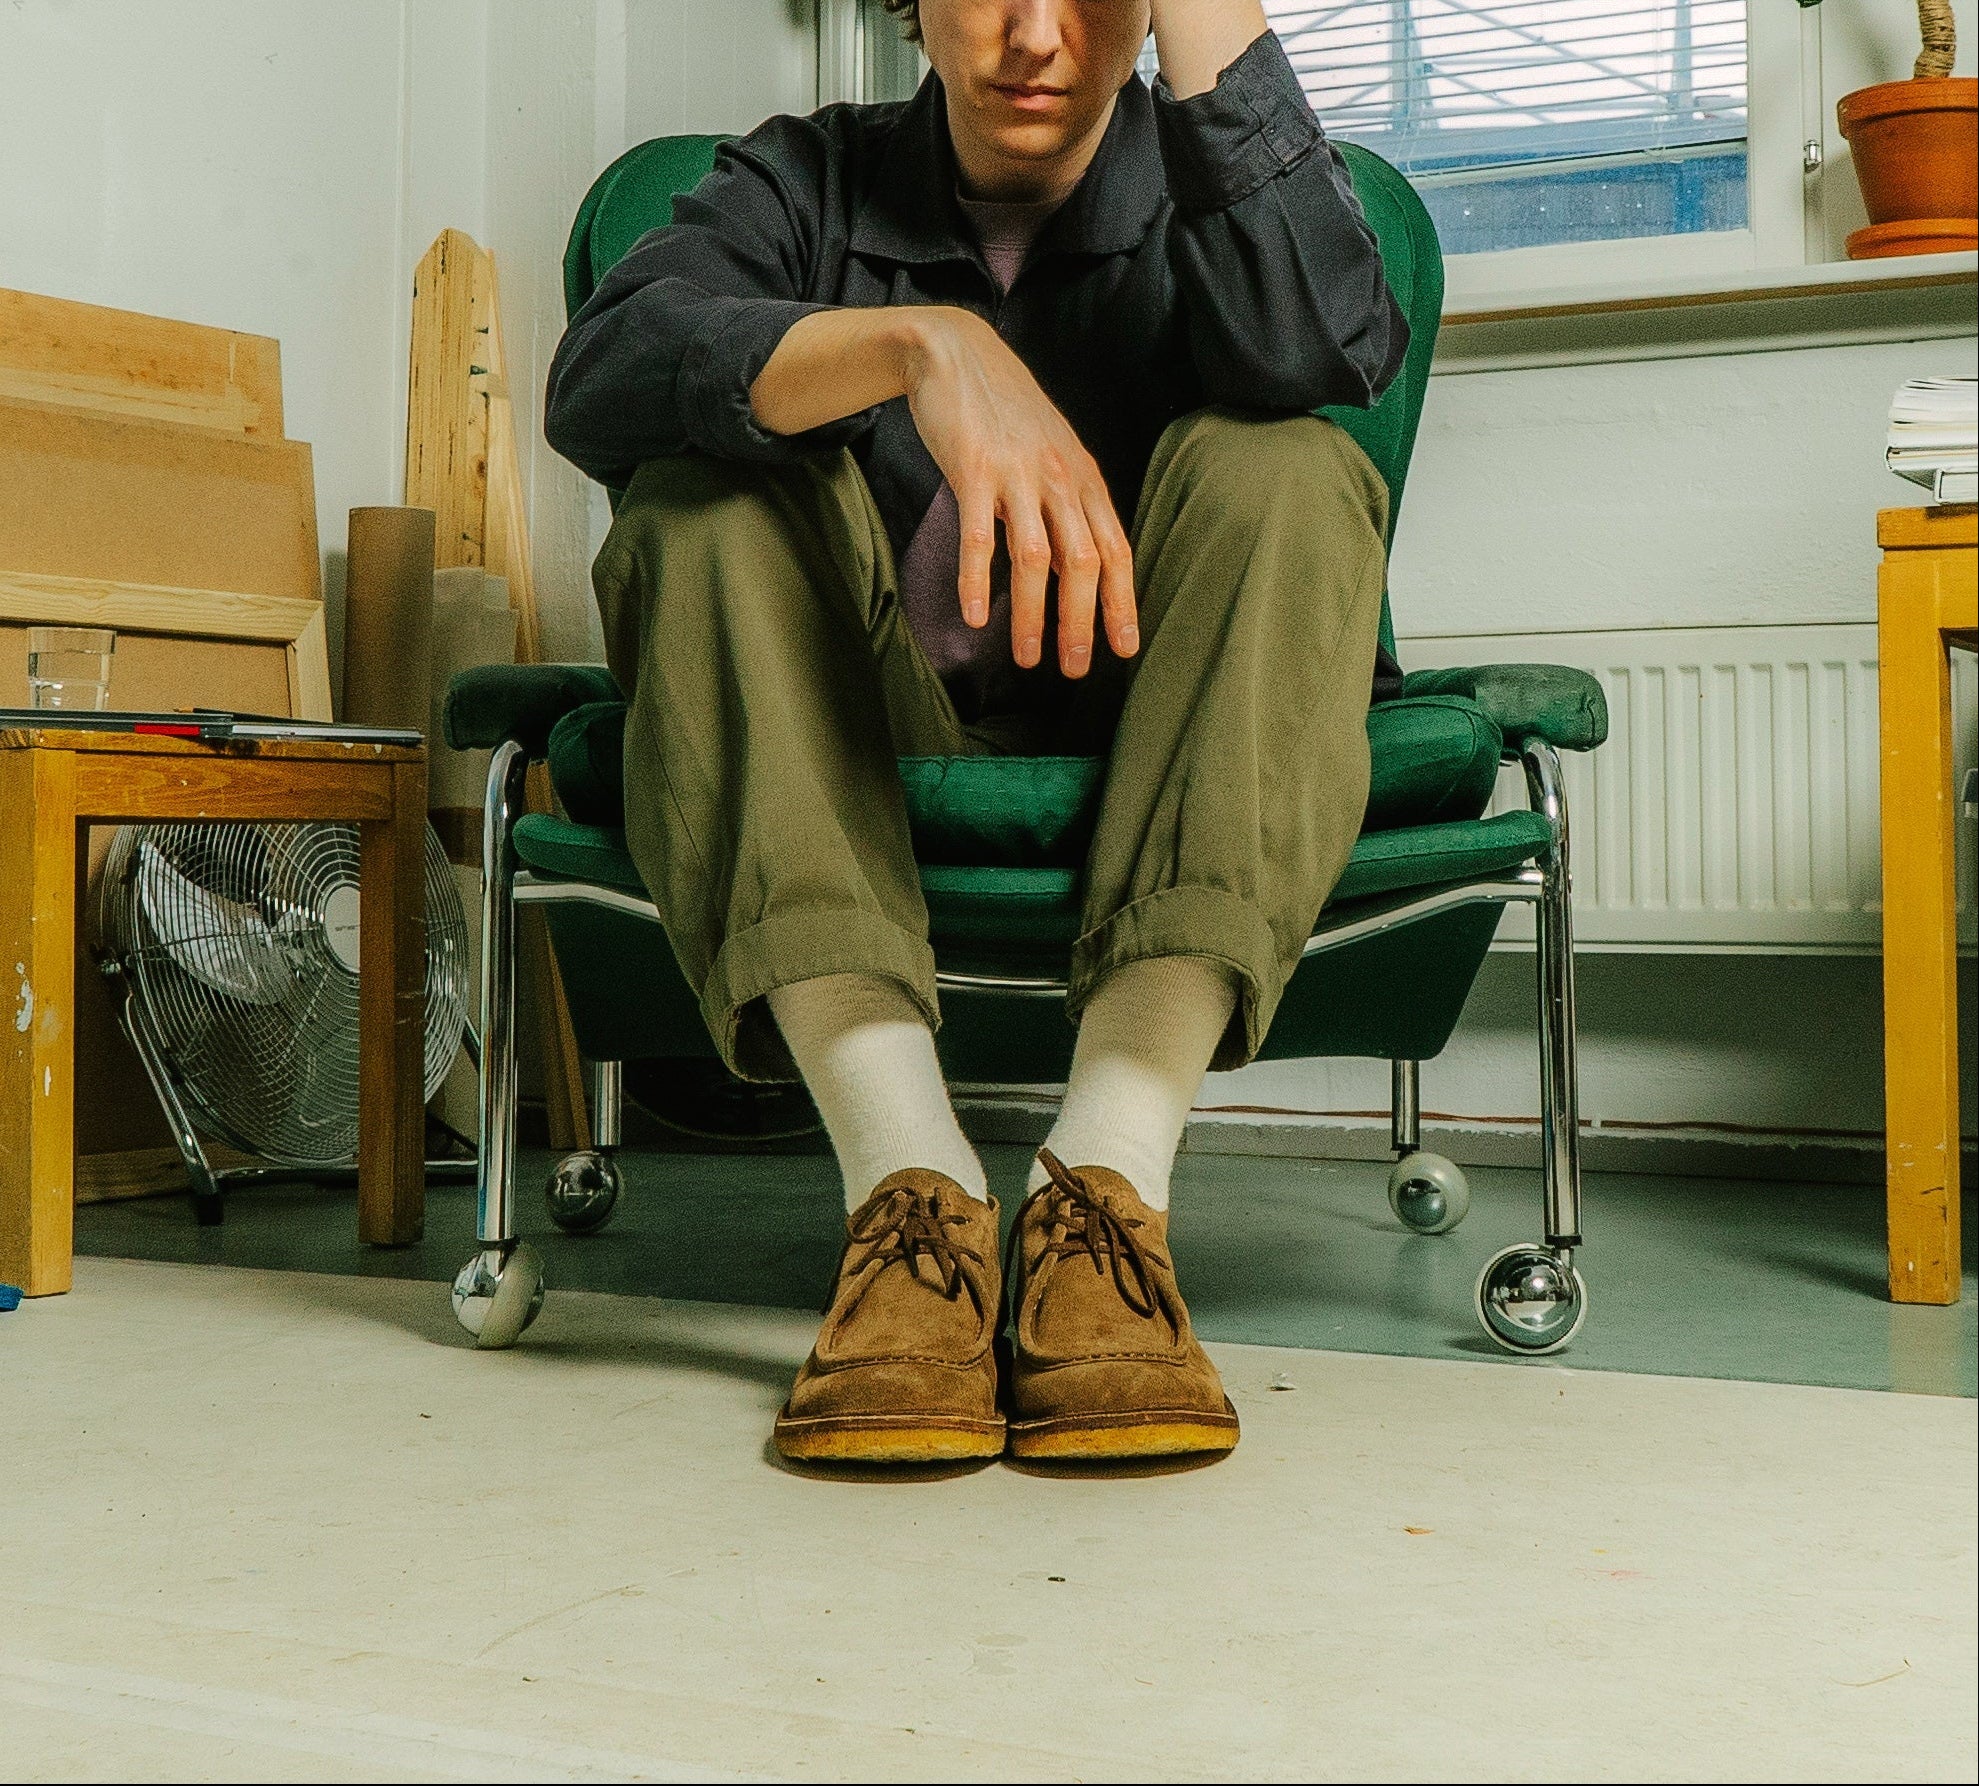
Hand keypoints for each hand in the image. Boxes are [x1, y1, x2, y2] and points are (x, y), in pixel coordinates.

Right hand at [902, 308, 1136, 675]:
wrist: (956, 352)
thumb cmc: (1006, 412)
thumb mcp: (1053, 454)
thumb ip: (1066, 506)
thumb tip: (1075, 567)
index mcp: (1083, 478)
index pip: (1116, 549)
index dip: (1123, 603)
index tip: (1125, 650)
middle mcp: (1059, 477)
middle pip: (1083, 561)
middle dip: (1083, 621)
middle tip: (1077, 669)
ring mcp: (1017, 472)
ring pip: (1034, 557)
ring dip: (1033, 614)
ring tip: (1027, 658)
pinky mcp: (973, 468)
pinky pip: (978, 535)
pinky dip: (978, 579)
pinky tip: (975, 615)